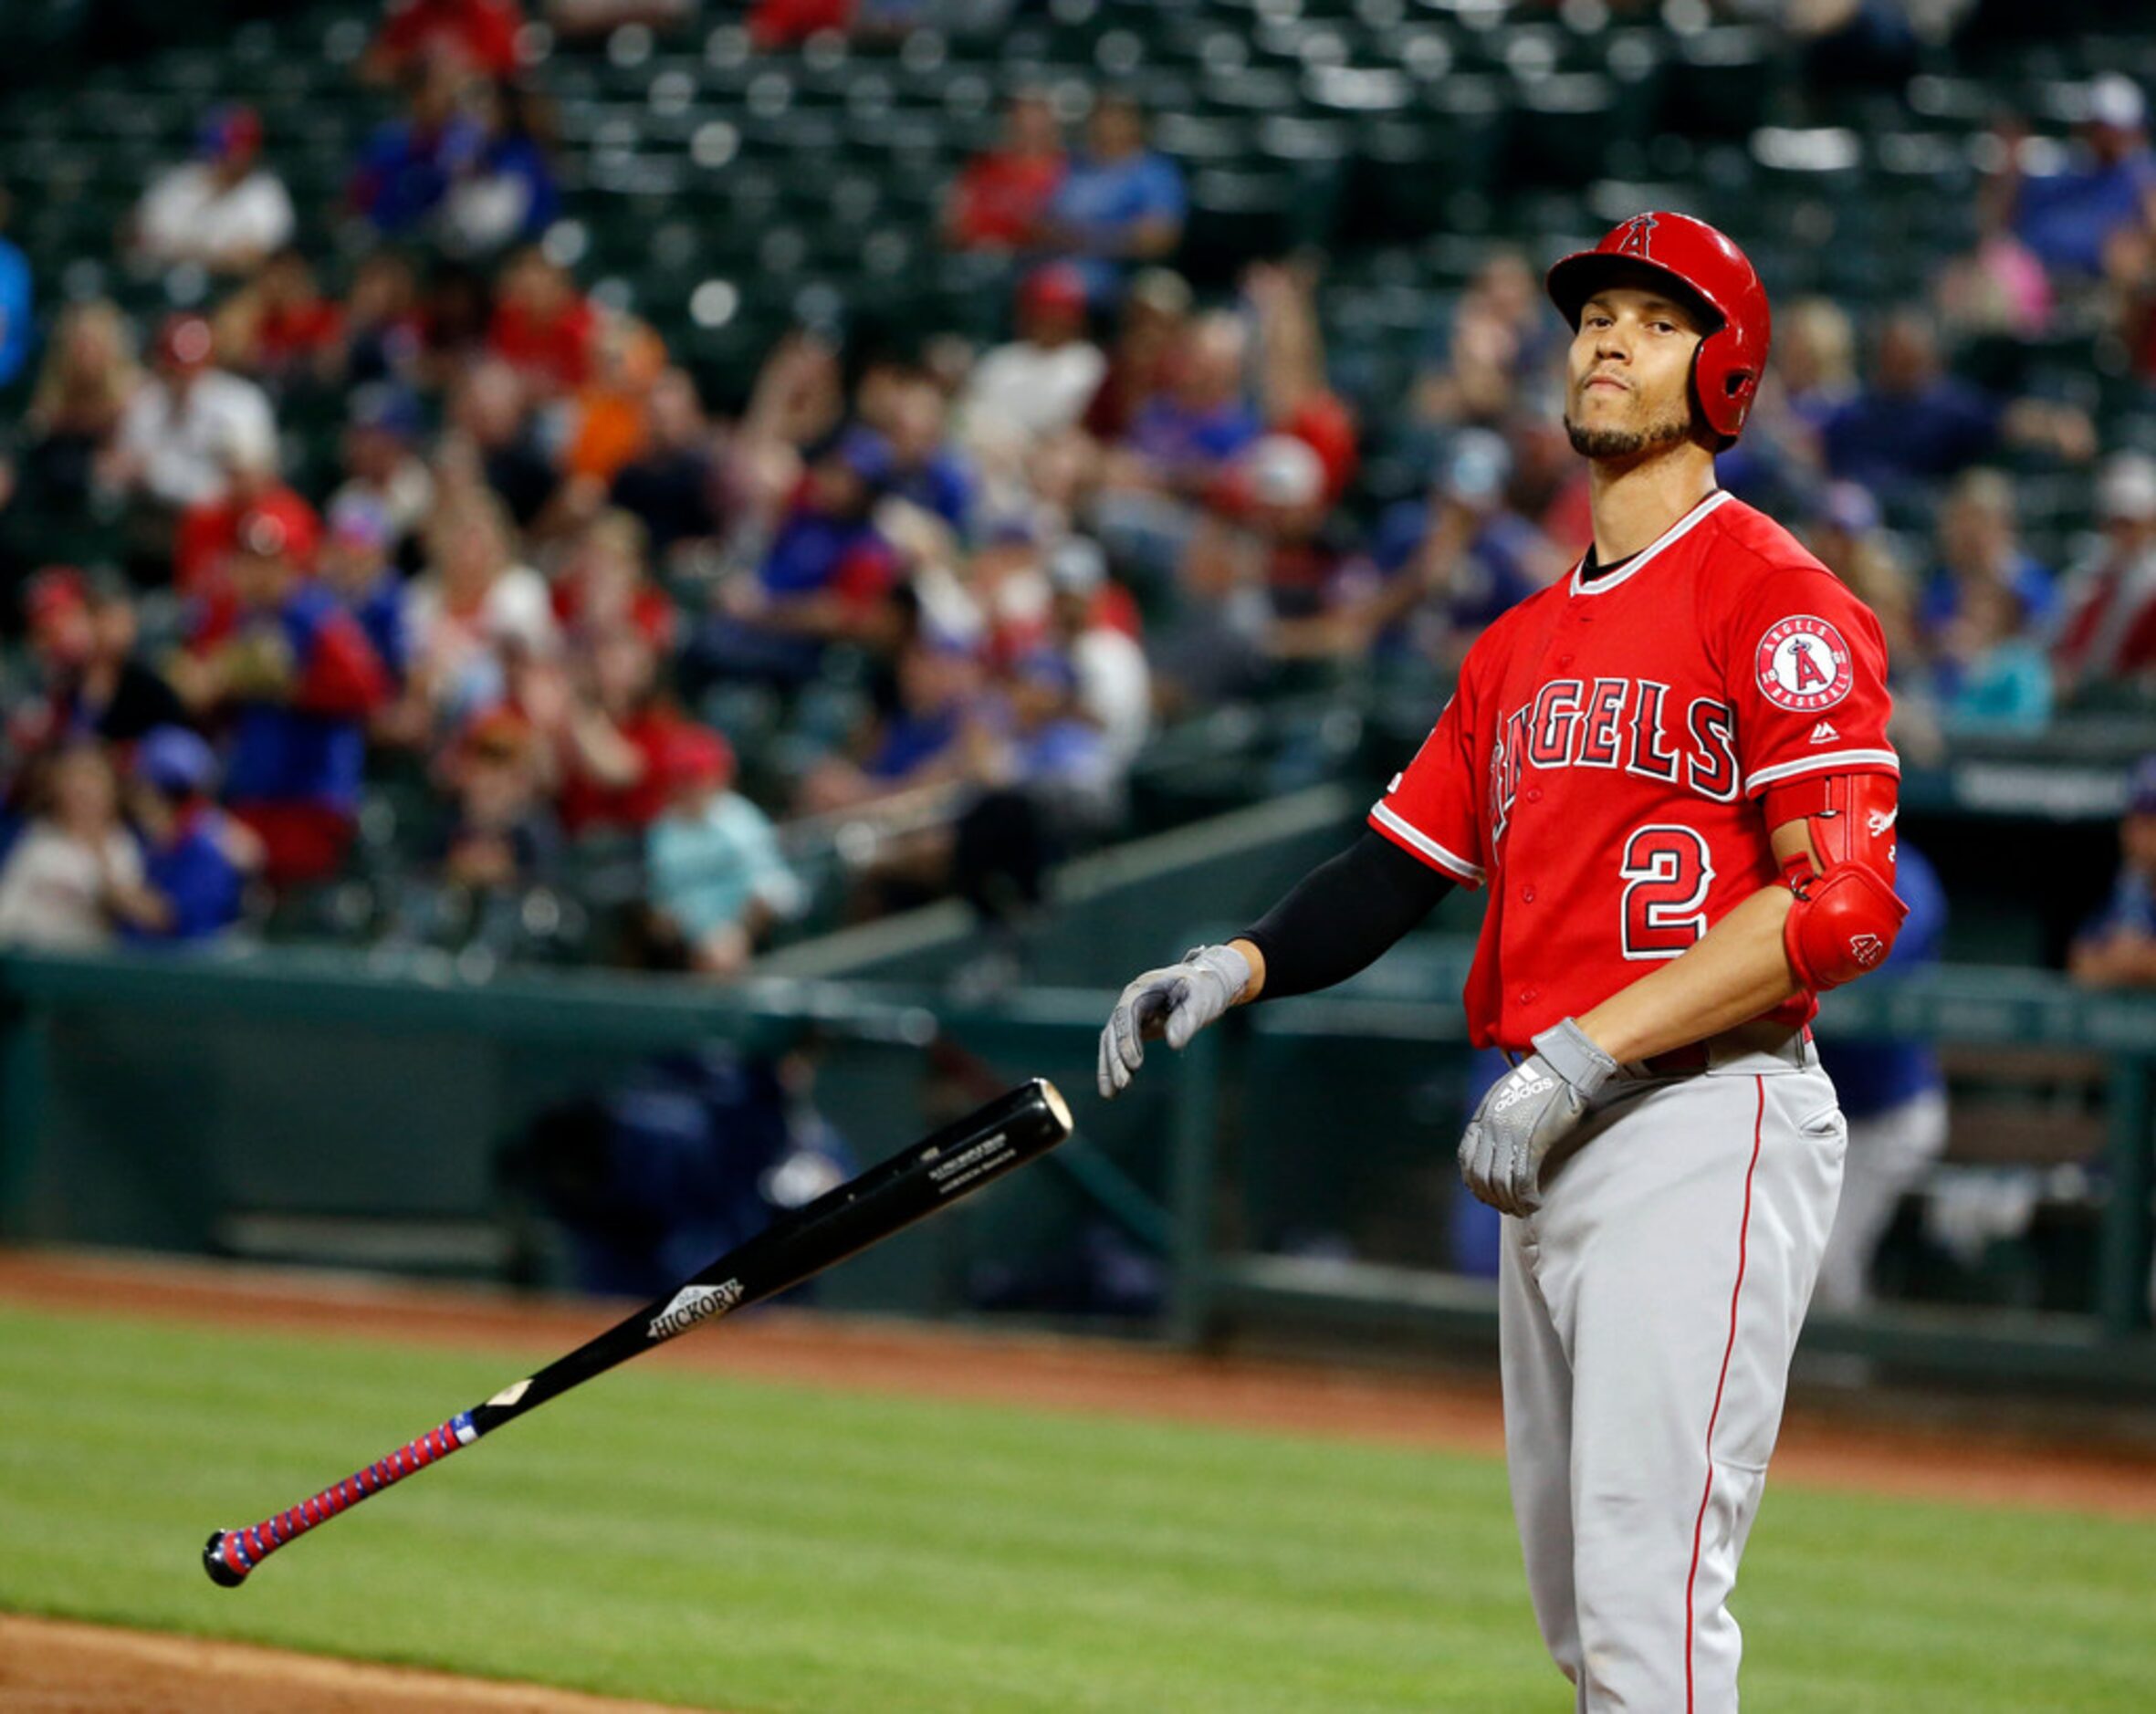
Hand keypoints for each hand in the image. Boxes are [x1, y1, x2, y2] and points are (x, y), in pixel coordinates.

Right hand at [1097, 943, 1251, 1099]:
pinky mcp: (1136, 1028)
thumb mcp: (1202, 999)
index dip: (1127, 1038)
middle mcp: (1131, 1001)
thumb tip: (1173, 1043)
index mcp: (1144, 989)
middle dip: (1116, 1058)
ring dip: (1110, 1066)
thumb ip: (1187, 1019)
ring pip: (1111, 1042)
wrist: (1206, 983)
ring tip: (1111, 1094)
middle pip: (1114, 1030)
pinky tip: (1114, 1089)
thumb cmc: (1205, 988)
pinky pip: (1120, 1048)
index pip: (1127, 1013)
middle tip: (1123, 1084)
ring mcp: (1131, 1015)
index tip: (1134, 1064)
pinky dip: (1116, 1066)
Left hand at [1457, 1018, 1617, 1215]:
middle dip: (1491, 1197)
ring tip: (1521, 1210)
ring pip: (1500, 1182)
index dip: (1472, 1180)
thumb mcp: (1506, 1094)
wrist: (1564, 1065)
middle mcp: (1492, 1126)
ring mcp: (1511, 1134)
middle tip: (1506, 1207)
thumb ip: (1497, 1117)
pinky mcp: (1533, 1141)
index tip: (1485, 1192)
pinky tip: (1534, 1203)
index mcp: (1483, 1115)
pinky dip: (1526, 1198)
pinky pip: (1522, 1181)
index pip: (1466, 1157)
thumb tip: (1498, 1141)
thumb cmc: (1542, 1080)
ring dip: (1510, 1203)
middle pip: (1480, 1175)